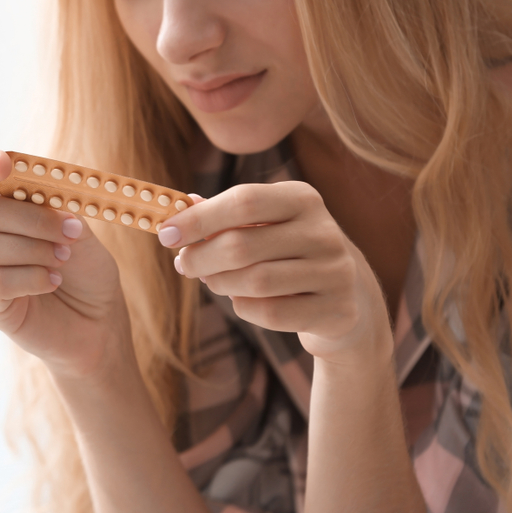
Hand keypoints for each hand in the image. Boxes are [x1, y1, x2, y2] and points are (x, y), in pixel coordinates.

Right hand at [0, 150, 130, 377]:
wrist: (98, 319)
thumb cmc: (85, 269)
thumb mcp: (79, 229)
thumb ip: (57, 207)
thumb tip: (41, 195)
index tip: (4, 164)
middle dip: (30, 218)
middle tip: (69, 232)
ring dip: (31, 248)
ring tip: (62, 259)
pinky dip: (32, 277)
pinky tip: (53, 280)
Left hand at [158, 182, 392, 363]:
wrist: (347, 297)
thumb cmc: (288, 253)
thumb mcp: (264, 225)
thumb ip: (224, 215)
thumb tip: (180, 205)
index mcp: (302, 198)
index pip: (243, 201)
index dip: (199, 219)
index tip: (165, 234)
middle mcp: (323, 230)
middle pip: (242, 245)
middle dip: (202, 258)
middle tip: (185, 265)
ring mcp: (335, 271)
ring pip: (255, 282)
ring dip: (221, 284)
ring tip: (213, 281)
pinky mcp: (336, 309)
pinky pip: (271, 313)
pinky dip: (245, 308)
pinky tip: (243, 300)